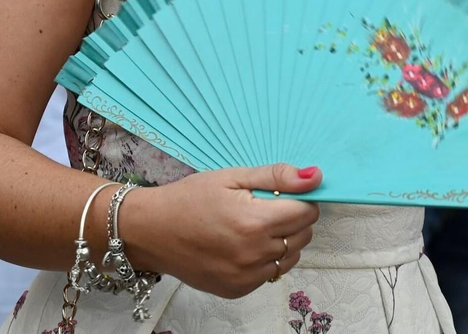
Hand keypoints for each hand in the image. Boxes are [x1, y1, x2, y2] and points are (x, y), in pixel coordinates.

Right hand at [121, 164, 321, 298]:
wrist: (152, 232)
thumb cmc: (190, 198)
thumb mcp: (232, 177)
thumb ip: (277, 177)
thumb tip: (315, 177)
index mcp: (255, 222)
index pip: (308, 212)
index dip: (301, 198)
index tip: (282, 193)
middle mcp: (255, 254)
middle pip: (303, 235)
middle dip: (293, 217)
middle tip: (264, 207)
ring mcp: (247, 277)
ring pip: (291, 256)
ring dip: (283, 240)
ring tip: (253, 226)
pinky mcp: (238, 290)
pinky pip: (271, 274)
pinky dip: (266, 259)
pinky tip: (243, 245)